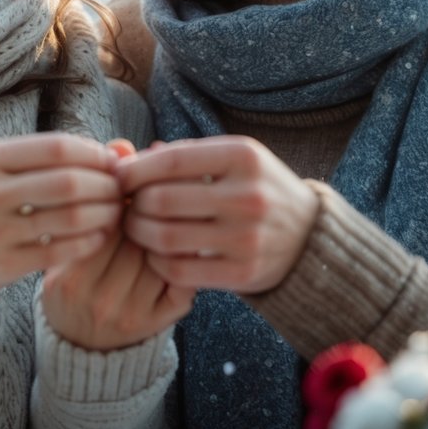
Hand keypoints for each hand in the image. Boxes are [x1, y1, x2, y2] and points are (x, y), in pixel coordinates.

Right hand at [0, 133, 121, 289]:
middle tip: (120, 190)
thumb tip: (113, 151)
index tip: (112, 162)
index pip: (57, 148)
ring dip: (104, 214)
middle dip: (105, 185)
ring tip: (115, 212)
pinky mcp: (3, 264)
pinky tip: (99, 237)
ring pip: (69, 218)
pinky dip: (88, 243)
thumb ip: (48, 156)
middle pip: (68, 183)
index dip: (94, 154)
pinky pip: (60, 251)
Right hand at [40, 140, 195, 349]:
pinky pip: (180, 283)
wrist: (79, 346)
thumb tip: (123, 144)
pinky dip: (186, 256)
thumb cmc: (72, 279)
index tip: (132, 177)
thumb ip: (90, 192)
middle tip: (162, 182)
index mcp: (68, 278)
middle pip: (135, 237)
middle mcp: (96, 301)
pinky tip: (185, 235)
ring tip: (176, 202)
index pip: (103, 223)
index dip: (123, 193)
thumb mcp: (67, 239)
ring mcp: (128, 315)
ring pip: (160, 255)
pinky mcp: (155, 325)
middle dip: (151, 204)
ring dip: (173, 224)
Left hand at [116, 135, 318, 293]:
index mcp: (243, 156)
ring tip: (136, 228)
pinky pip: (179, 271)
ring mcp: (247, 237)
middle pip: (161, 201)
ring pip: (165, 238)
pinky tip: (157, 253)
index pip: (170, 161)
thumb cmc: (254, 188)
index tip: (119, 178)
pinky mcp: (244, 273)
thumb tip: (123, 159)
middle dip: (133, 205)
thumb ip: (182, 155)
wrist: (308, 235)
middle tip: (126, 207)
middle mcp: (247, 195)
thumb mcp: (231, 159)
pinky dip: (157, 262)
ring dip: (139, 234)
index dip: (134, 170)